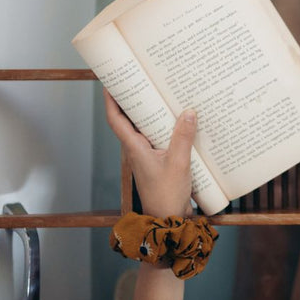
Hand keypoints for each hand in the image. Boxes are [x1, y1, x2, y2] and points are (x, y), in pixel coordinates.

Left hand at [104, 90, 195, 217]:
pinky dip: (166, 126)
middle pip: (129, 119)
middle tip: (141, 79)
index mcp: (134, 148)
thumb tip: (189, 112)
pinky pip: (159, 138)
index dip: (110, 100)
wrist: (168, 219)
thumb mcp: (178, 163)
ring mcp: (147, 155)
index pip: (115, 120)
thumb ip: (183, 137)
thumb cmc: (166, 195)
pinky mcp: (159, 160)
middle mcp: (137, 149)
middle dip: (132, 99)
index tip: (110, 82)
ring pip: (145, 128)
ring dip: (150, 112)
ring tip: (160, 94)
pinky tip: (179, 120)